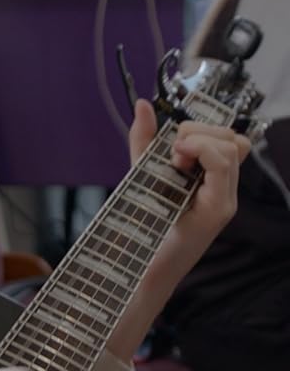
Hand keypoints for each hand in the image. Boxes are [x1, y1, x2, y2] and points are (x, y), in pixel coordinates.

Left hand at [128, 97, 249, 278]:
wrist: (138, 266)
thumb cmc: (143, 224)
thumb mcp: (142, 173)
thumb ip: (144, 141)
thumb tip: (143, 104)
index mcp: (211, 180)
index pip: (228, 139)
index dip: (202, 129)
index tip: (173, 144)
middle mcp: (224, 189)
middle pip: (233, 138)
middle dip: (199, 130)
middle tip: (173, 151)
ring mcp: (224, 199)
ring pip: (232, 146)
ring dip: (198, 140)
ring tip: (174, 159)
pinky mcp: (218, 209)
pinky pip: (223, 164)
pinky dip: (202, 150)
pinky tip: (179, 160)